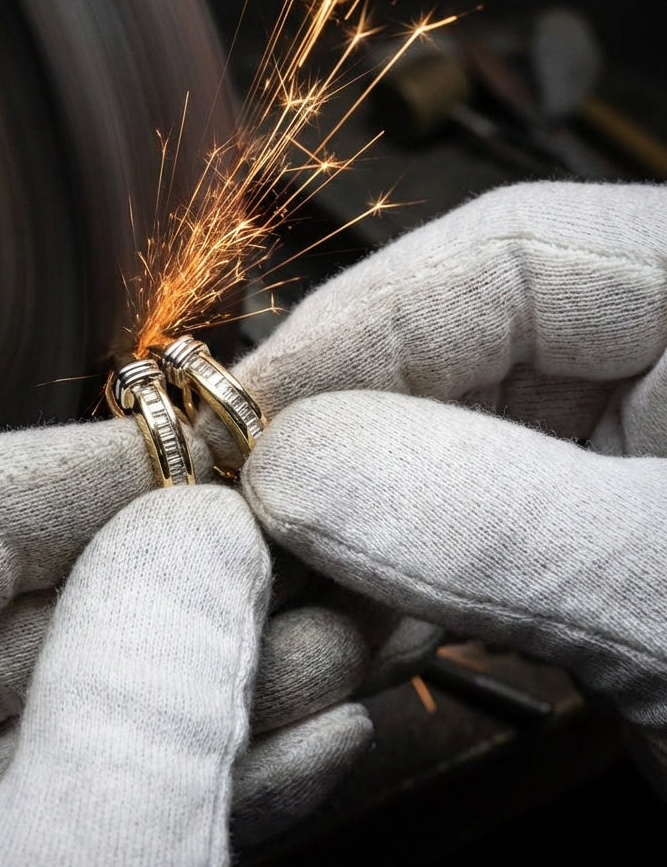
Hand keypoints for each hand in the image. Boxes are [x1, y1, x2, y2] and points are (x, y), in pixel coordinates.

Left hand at [0, 417, 275, 866]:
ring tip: (341, 633)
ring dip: (221, 686)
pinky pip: (110, 830)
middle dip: (171, 591)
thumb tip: (200, 541)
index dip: (23, 484)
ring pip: (76, 738)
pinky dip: (210, 783)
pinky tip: (304, 738)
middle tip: (282, 540)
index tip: (158, 449)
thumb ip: (123, 710)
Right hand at [234, 179, 666, 794]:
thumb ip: (493, 518)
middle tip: (238, 497)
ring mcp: (630, 461)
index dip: (359, 321)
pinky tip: (345, 611)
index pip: (511, 255)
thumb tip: (293, 465)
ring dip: (353, 515)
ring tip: (278, 568)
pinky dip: (395, 574)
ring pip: (445, 449)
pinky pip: (461, 531)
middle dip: (342, 429)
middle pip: (461, 353)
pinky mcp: (591, 549)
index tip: (246, 406)